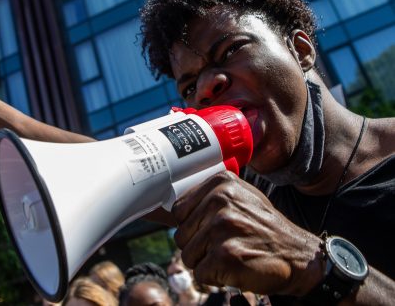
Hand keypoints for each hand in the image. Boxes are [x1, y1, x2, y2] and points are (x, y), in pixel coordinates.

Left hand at [172, 171, 323, 295]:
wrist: (298, 256)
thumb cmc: (263, 228)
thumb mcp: (239, 198)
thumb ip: (207, 198)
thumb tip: (163, 208)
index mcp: (220, 183)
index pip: (178, 209)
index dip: (192, 226)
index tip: (209, 230)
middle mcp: (219, 201)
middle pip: (181, 234)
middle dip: (198, 246)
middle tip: (225, 245)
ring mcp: (222, 227)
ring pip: (187, 256)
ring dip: (206, 263)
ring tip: (231, 254)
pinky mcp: (225, 255)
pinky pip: (200, 274)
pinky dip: (215, 278)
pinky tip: (235, 268)